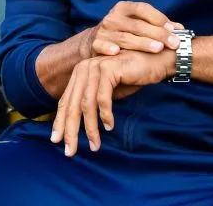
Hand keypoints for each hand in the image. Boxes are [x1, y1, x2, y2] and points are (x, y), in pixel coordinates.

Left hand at [51, 50, 174, 156]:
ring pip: (87, 105)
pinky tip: (109, 127)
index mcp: (80, 73)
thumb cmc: (132, 77)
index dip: (60, 122)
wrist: (155, 59)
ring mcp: (95, 67)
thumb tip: (76, 126)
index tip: (57, 141)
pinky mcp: (108, 69)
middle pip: (72, 105)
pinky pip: (103, 98)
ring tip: (95, 145)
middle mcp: (83, 69)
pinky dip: (105, 115)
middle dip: (70, 130)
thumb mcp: (108, 91)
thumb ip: (92, 103)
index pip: (65, 101)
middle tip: (70, 151)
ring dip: (91, 128)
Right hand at [82, 1, 181, 57]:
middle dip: (158, 34)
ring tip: (157, 49)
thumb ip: (156, 25)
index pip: (144, 9)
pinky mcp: (95, 43)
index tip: (174, 30)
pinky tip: (116, 52)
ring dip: (141, 43)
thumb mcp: (136, 23)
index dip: (160, 19)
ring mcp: (103, 30)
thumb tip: (180, 29)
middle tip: (173, 43)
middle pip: (138, 25)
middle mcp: (113, 17)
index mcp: (124, 8)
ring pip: (124, 37)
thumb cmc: (122, 31)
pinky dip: (108, 48)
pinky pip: (102, 45)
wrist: (93, 41)